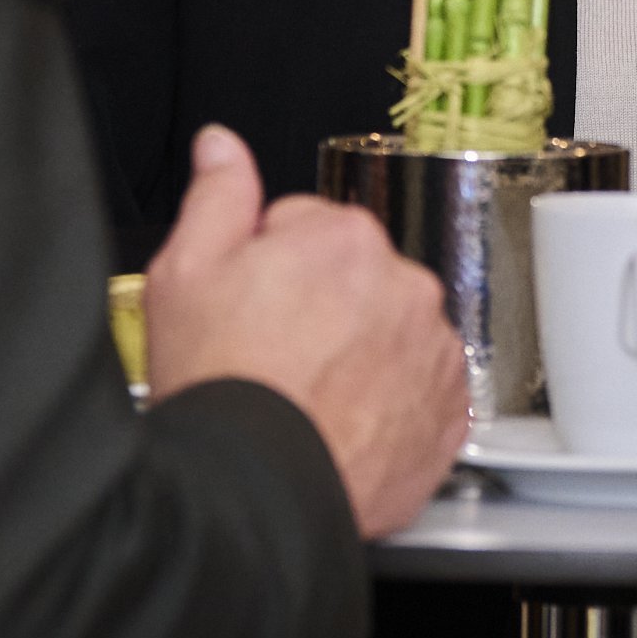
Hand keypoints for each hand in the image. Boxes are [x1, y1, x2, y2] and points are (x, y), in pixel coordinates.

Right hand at [140, 126, 468, 536]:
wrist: (255, 490)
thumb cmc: (222, 388)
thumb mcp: (185, 273)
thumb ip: (216, 195)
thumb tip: (222, 147)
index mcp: (344, 238)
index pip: (309, 228)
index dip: (270, 267)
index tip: (254, 308)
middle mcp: (405, 285)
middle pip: (358, 278)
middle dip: (322, 306)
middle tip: (275, 355)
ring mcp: (435, 351)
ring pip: (393, 331)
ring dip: (362, 352)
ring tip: (309, 394)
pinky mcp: (452, 412)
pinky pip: (424, 389)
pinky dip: (393, 403)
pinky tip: (345, 422)